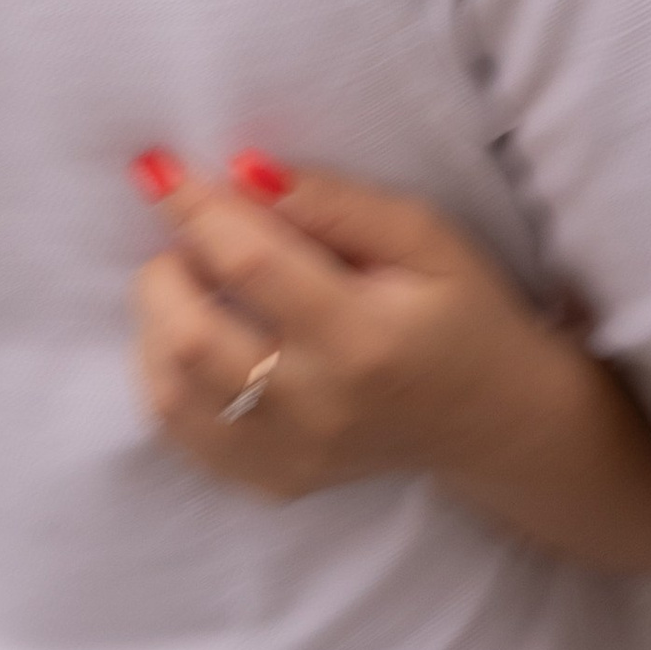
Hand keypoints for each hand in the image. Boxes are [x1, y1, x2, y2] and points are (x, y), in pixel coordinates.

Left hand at [133, 158, 650, 577]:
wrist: (493, 419)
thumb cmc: (464, 310)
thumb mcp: (425, 235)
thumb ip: (336, 202)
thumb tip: (245, 171)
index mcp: (363, 336)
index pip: (249, 264)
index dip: (195, 207)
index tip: (159, 168)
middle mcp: (319, 406)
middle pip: (189, 337)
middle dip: (164, 271)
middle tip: (186, 239)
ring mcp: (292, 455)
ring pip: (170, 391)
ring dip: (156, 324)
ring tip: (189, 288)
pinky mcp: (274, 481)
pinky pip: (181, 435)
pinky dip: (166, 377)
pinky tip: (195, 339)